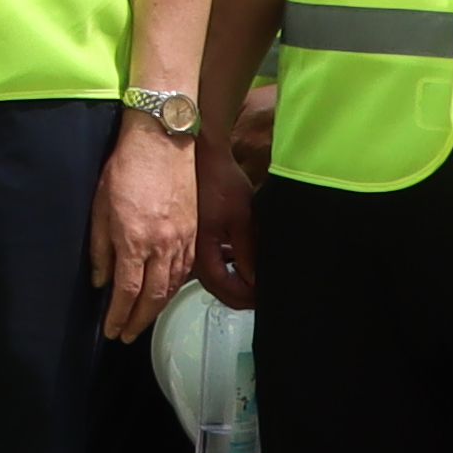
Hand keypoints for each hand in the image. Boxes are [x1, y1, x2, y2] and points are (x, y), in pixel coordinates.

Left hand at [90, 116, 197, 335]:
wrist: (162, 141)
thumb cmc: (125, 169)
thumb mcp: (100, 207)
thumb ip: (100, 248)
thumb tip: (101, 280)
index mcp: (134, 240)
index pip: (127, 291)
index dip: (119, 316)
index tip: (112, 330)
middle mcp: (161, 246)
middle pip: (153, 297)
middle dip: (138, 321)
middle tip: (126, 335)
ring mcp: (182, 239)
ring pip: (171, 286)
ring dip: (156, 309)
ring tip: (142, 320)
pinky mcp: (194, 231)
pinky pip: (185, 269)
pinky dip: (174, 288)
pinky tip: (165, 292)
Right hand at [188, 124, 259, 313]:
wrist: (197, 154)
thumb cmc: (219, 181)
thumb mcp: (242, 219)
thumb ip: (247, 254)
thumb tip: (255, 282)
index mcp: (202, 253)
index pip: (226, 290)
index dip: (248, 298)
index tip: (264, 297)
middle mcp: (190, 255)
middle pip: (217, 289)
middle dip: (241, 295)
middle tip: (261, 293)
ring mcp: (187, 247)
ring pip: (212, 277)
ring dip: (232, 281)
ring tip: (254, 278)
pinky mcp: (190, 236)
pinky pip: (207, 262)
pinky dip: (224, 266)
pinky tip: (237, 259)